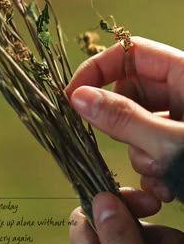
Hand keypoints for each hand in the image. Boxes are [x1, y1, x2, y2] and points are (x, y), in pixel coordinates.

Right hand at [66, 37, 183, 201]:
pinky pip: (151, 146)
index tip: (72, 97)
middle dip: (123, 125)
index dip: (96, 70)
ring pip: (138, 125)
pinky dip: (151, 169)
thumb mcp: (172, 143)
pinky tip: (166, 190)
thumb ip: (124, 119)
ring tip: (161, 179)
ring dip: (140, 155)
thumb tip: (78, 98)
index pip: (130, 53)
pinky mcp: (181, 143)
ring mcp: (183, 119)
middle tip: (130, 147)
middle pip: (131, 93)